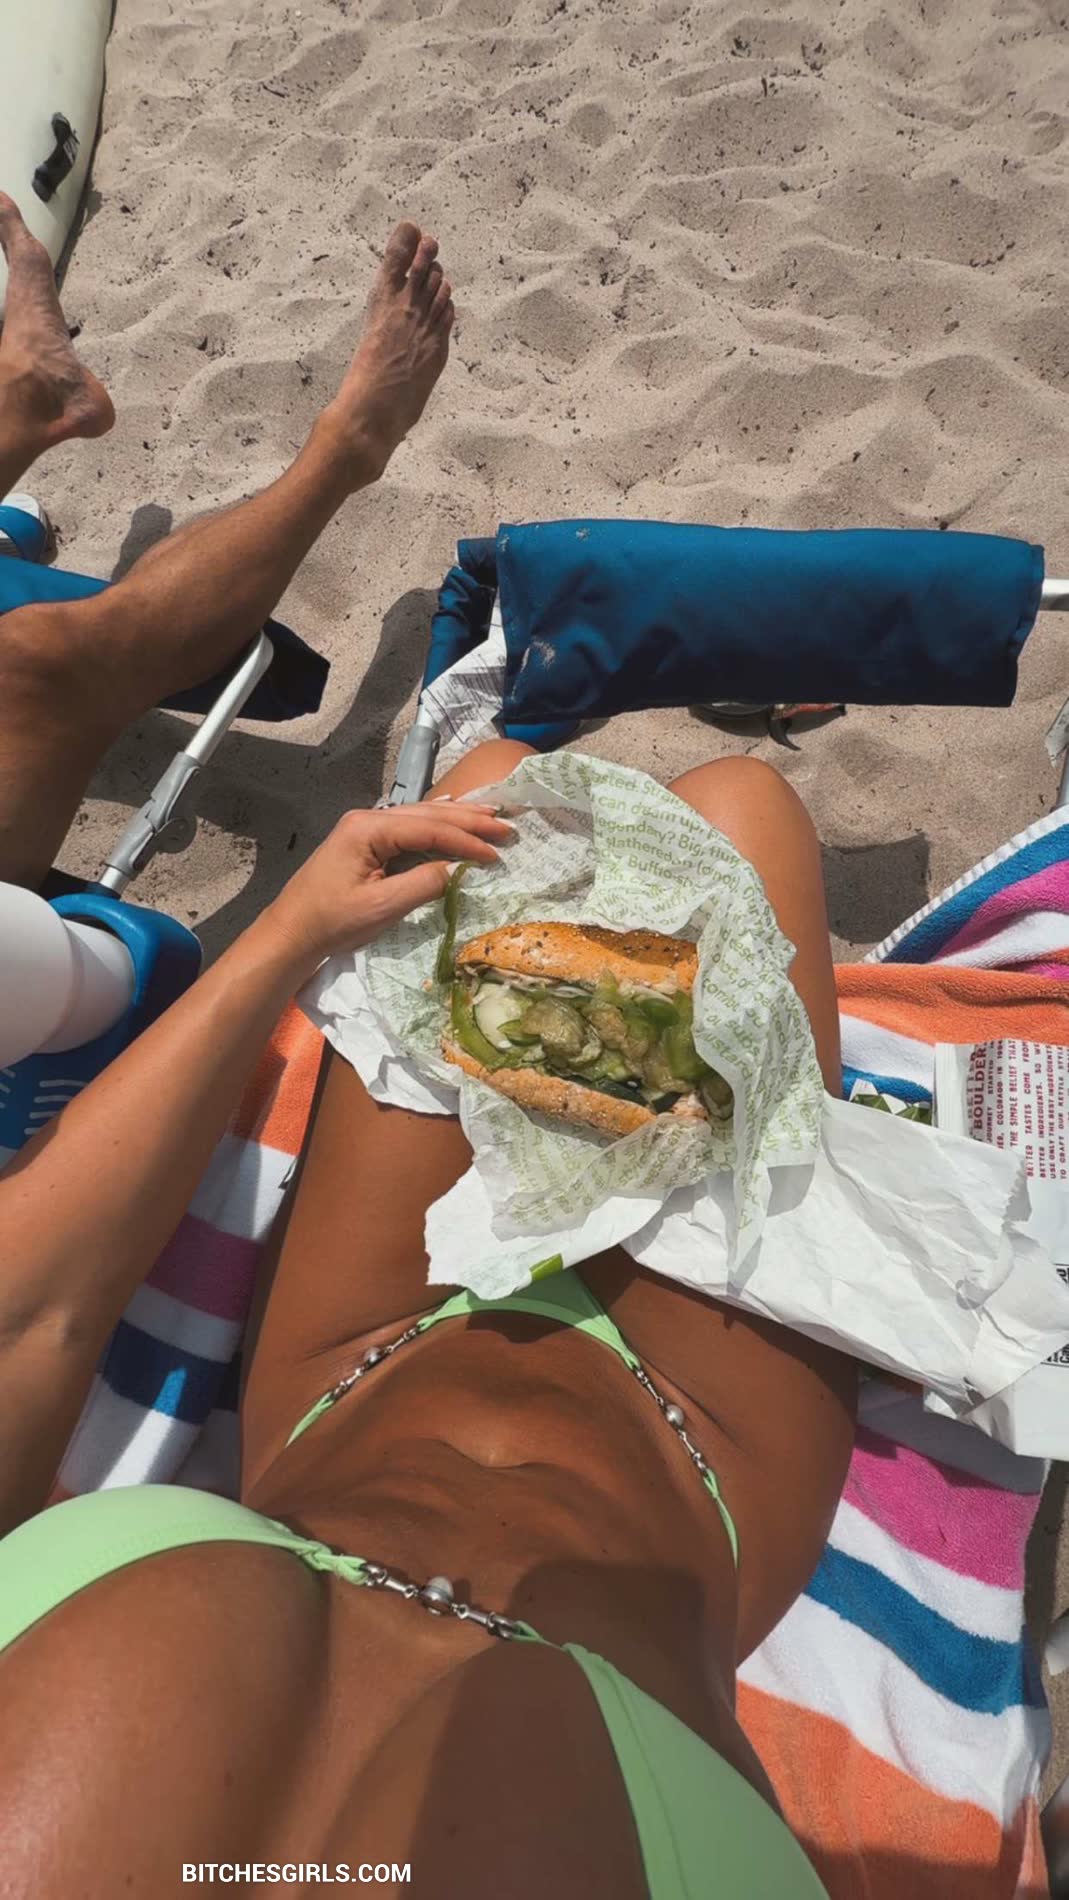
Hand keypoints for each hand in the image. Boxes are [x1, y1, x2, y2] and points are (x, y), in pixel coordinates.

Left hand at [260, 800, 511, 974]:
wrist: (292, 932)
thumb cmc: (332, 921)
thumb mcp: (381, 906)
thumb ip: (423, 883)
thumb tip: (458, 868)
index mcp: (369, 827)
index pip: (429, 828)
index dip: (466, 839)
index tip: (497, 853)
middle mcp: (368, 818)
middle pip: (428, 814)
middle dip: (469, 820)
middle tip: (507, 825)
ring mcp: (366, 828)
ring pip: (420, 817)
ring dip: (457, 818)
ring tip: (491, 814)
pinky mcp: (366, 842)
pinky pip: (409, 827)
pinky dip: (436, 824)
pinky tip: (451, 812)